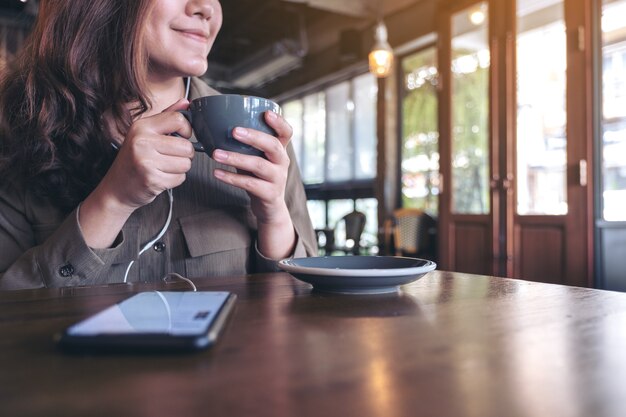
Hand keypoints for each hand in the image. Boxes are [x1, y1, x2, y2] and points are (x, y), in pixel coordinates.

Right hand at [98, 99, 194, 212]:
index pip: (178, 119)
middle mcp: (142, 141)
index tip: (181, 136)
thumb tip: (186, 103)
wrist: (116, 188)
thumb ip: (166, 117)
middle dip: (183, 155)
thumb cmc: (133, 160)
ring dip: (179, 168)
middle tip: (168, 157)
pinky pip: (180, 178)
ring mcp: (146, 161)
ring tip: (162, 167)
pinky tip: (160, 177)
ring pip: (186, 163)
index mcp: (142, 126)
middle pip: (186, 146)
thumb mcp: (145, 133)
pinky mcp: (152, 179)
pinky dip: (174, 180)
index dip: (186, 130)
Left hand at [212, 110, 296, 258]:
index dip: (279, 122)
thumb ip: (244, 145)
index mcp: (280, 150)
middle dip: (254, 136)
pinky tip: (217, 173)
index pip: (286, 132)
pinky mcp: (270, 194)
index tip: (266, 113)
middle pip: (273, 145)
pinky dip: (232, 178)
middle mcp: (282, 162)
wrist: (270, 207)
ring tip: (216, 154)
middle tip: (234, 131)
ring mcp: (278, 179)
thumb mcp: (256, 158)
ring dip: (236, 158)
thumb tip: (213, 125)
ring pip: (259, 165)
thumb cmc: (258, 177)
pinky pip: (250, 184)